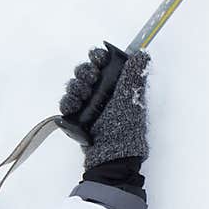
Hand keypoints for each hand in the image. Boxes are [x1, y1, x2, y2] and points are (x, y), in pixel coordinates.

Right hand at [60, 46, 150, 168]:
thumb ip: (134, 76)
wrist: (113, 154)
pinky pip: (65, 104)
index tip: (98, 60)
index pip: (102, 63)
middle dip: (85, 72)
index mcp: (114, 85)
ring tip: (84, 96)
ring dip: (77, 87)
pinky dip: (68, 102)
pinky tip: (75, 106)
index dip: (98, 57)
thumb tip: (143, 54)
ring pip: (73, 85)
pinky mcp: (76, 117)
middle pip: (84, 71)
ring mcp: (86, 105)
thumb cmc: (127, 128)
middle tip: (91, 80)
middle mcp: (99, 93)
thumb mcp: (131, 99)